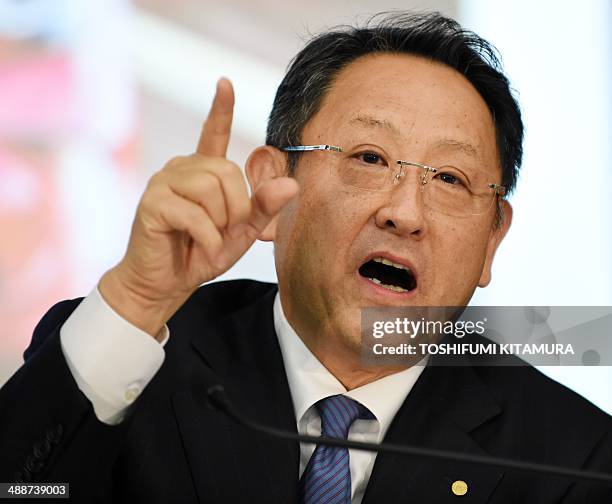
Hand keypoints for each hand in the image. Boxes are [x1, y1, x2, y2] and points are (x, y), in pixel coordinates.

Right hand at [99, 78, 297, 336]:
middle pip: (226, 171)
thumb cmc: (202, 253)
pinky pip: (194, 214)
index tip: (225, 82)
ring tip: (208, 238)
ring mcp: (163, 182)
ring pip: (210, 189)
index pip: (214, 132)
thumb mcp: (242, 232)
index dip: (221, 109)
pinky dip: (207, 237)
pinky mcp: (152, 202)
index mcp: (203, 172)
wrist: (167, 283)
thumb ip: (264, 208)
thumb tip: (291, 184)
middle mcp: (181, 169)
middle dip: (236, 207)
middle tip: (224, 231)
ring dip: (219, 223)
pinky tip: (201, 247)